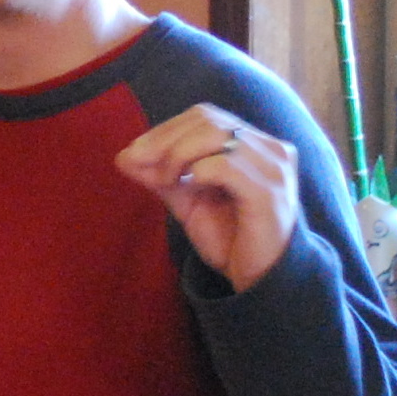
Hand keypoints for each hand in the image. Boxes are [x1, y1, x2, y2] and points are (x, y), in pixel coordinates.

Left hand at [113, 104, 297, 293]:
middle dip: (164, 139)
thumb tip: (123, 157)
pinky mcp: (268, 191)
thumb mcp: (188, 201)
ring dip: (177, 155)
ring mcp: (274, 167)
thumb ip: (161, 176)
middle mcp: (269, 148)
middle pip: (207, 119)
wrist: (261, 279)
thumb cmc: (230, 238)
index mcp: (253, 144)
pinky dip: (197, 172)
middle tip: (141, 165)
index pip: (204, 116)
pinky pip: (225, 165)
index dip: (164, 130)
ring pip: (215, 135)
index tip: (133, 154)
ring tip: (166, 180)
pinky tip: (191, 187)